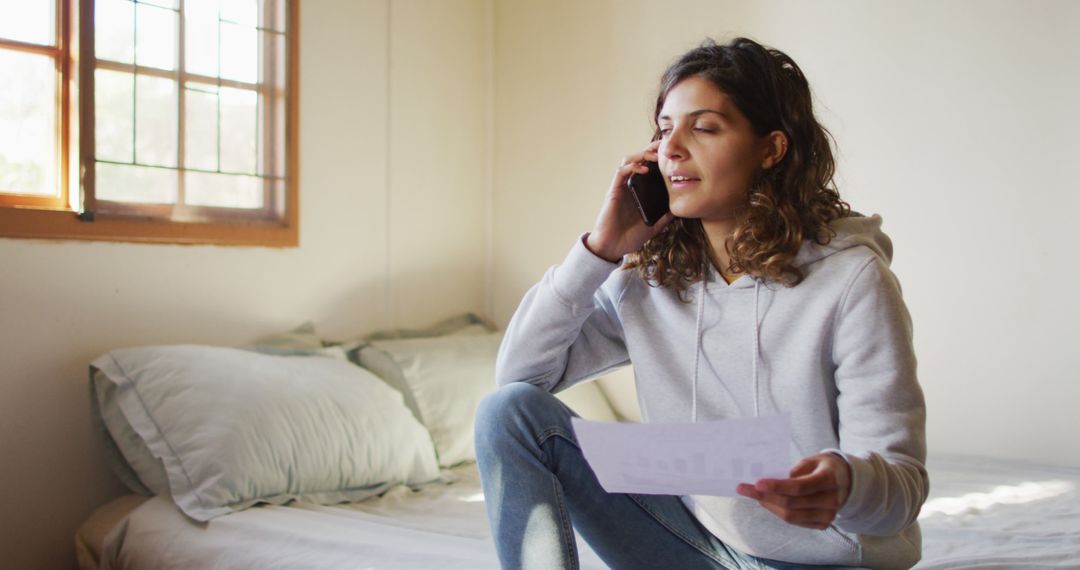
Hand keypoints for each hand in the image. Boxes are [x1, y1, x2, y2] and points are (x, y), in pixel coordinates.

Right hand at [585, 140, 674, 261]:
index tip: (673, 153)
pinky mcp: (614, 191)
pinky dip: (632, 167)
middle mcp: (630, 186)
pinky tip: (644, 169)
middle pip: (639, 159)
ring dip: (642, 154)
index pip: (648, 168)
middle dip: (651, 150)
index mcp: (640, 192)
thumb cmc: (629, 237)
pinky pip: (621, 172)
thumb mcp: (653, 227)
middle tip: (665, 146)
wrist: (612, 247)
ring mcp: (621, 187)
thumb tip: (679, 210)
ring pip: (629, 160)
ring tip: (655, 155)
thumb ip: (664, 218)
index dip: (658, 158)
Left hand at [736, 453, 851, 529]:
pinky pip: (795, 522)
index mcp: (829, 480)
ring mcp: (828, 515)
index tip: (757, 483)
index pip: (799, 487)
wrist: (845, 480)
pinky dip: (778, 512)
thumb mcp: (811, 460)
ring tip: (753, 495)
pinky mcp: (823, 524)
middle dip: (765, 497)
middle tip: (744, 488)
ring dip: (768, 505)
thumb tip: (769, 479)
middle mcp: (831, 500)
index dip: (777, 486)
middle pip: (791, 504)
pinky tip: (767, 502)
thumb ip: (794, 470)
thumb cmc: (823, 467)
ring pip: (791, 516)